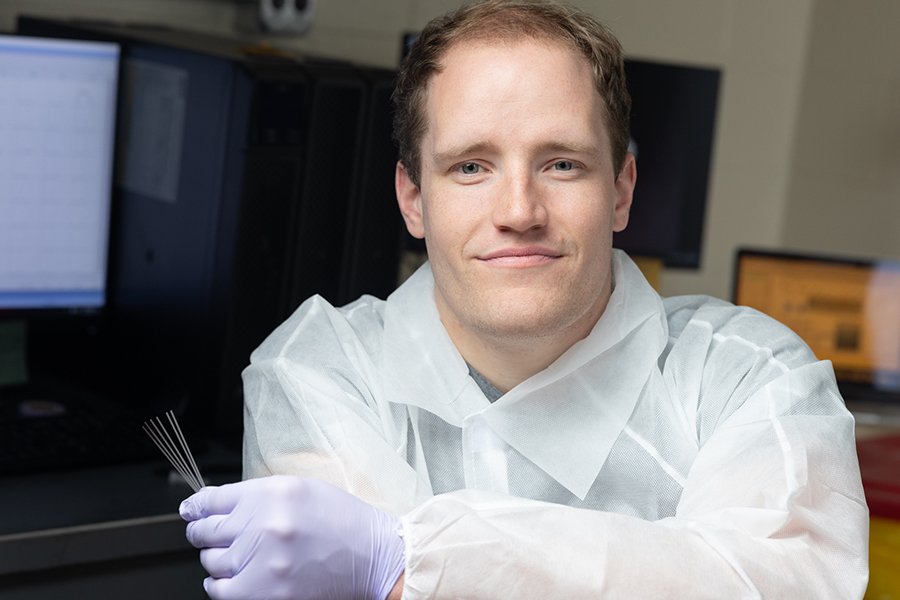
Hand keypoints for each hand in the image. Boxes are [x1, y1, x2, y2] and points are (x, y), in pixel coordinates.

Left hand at [179, 475, 404, 599]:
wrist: (372, 555)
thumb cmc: (340, 520)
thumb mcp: (300, 489)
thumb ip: (256, 494)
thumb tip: (210, 504)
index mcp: (272, 492)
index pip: (211, 499)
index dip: (196, 506)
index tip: (191, 511)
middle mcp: (264, 525)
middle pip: (204, 530)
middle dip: (204, 532)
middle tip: (213, 534)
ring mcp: (263, 561)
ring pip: (211, 561)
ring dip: (219, 558)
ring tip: (242, 555)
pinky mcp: (265, 592)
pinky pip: (219, 590)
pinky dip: (221, 585)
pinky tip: (238, 576)